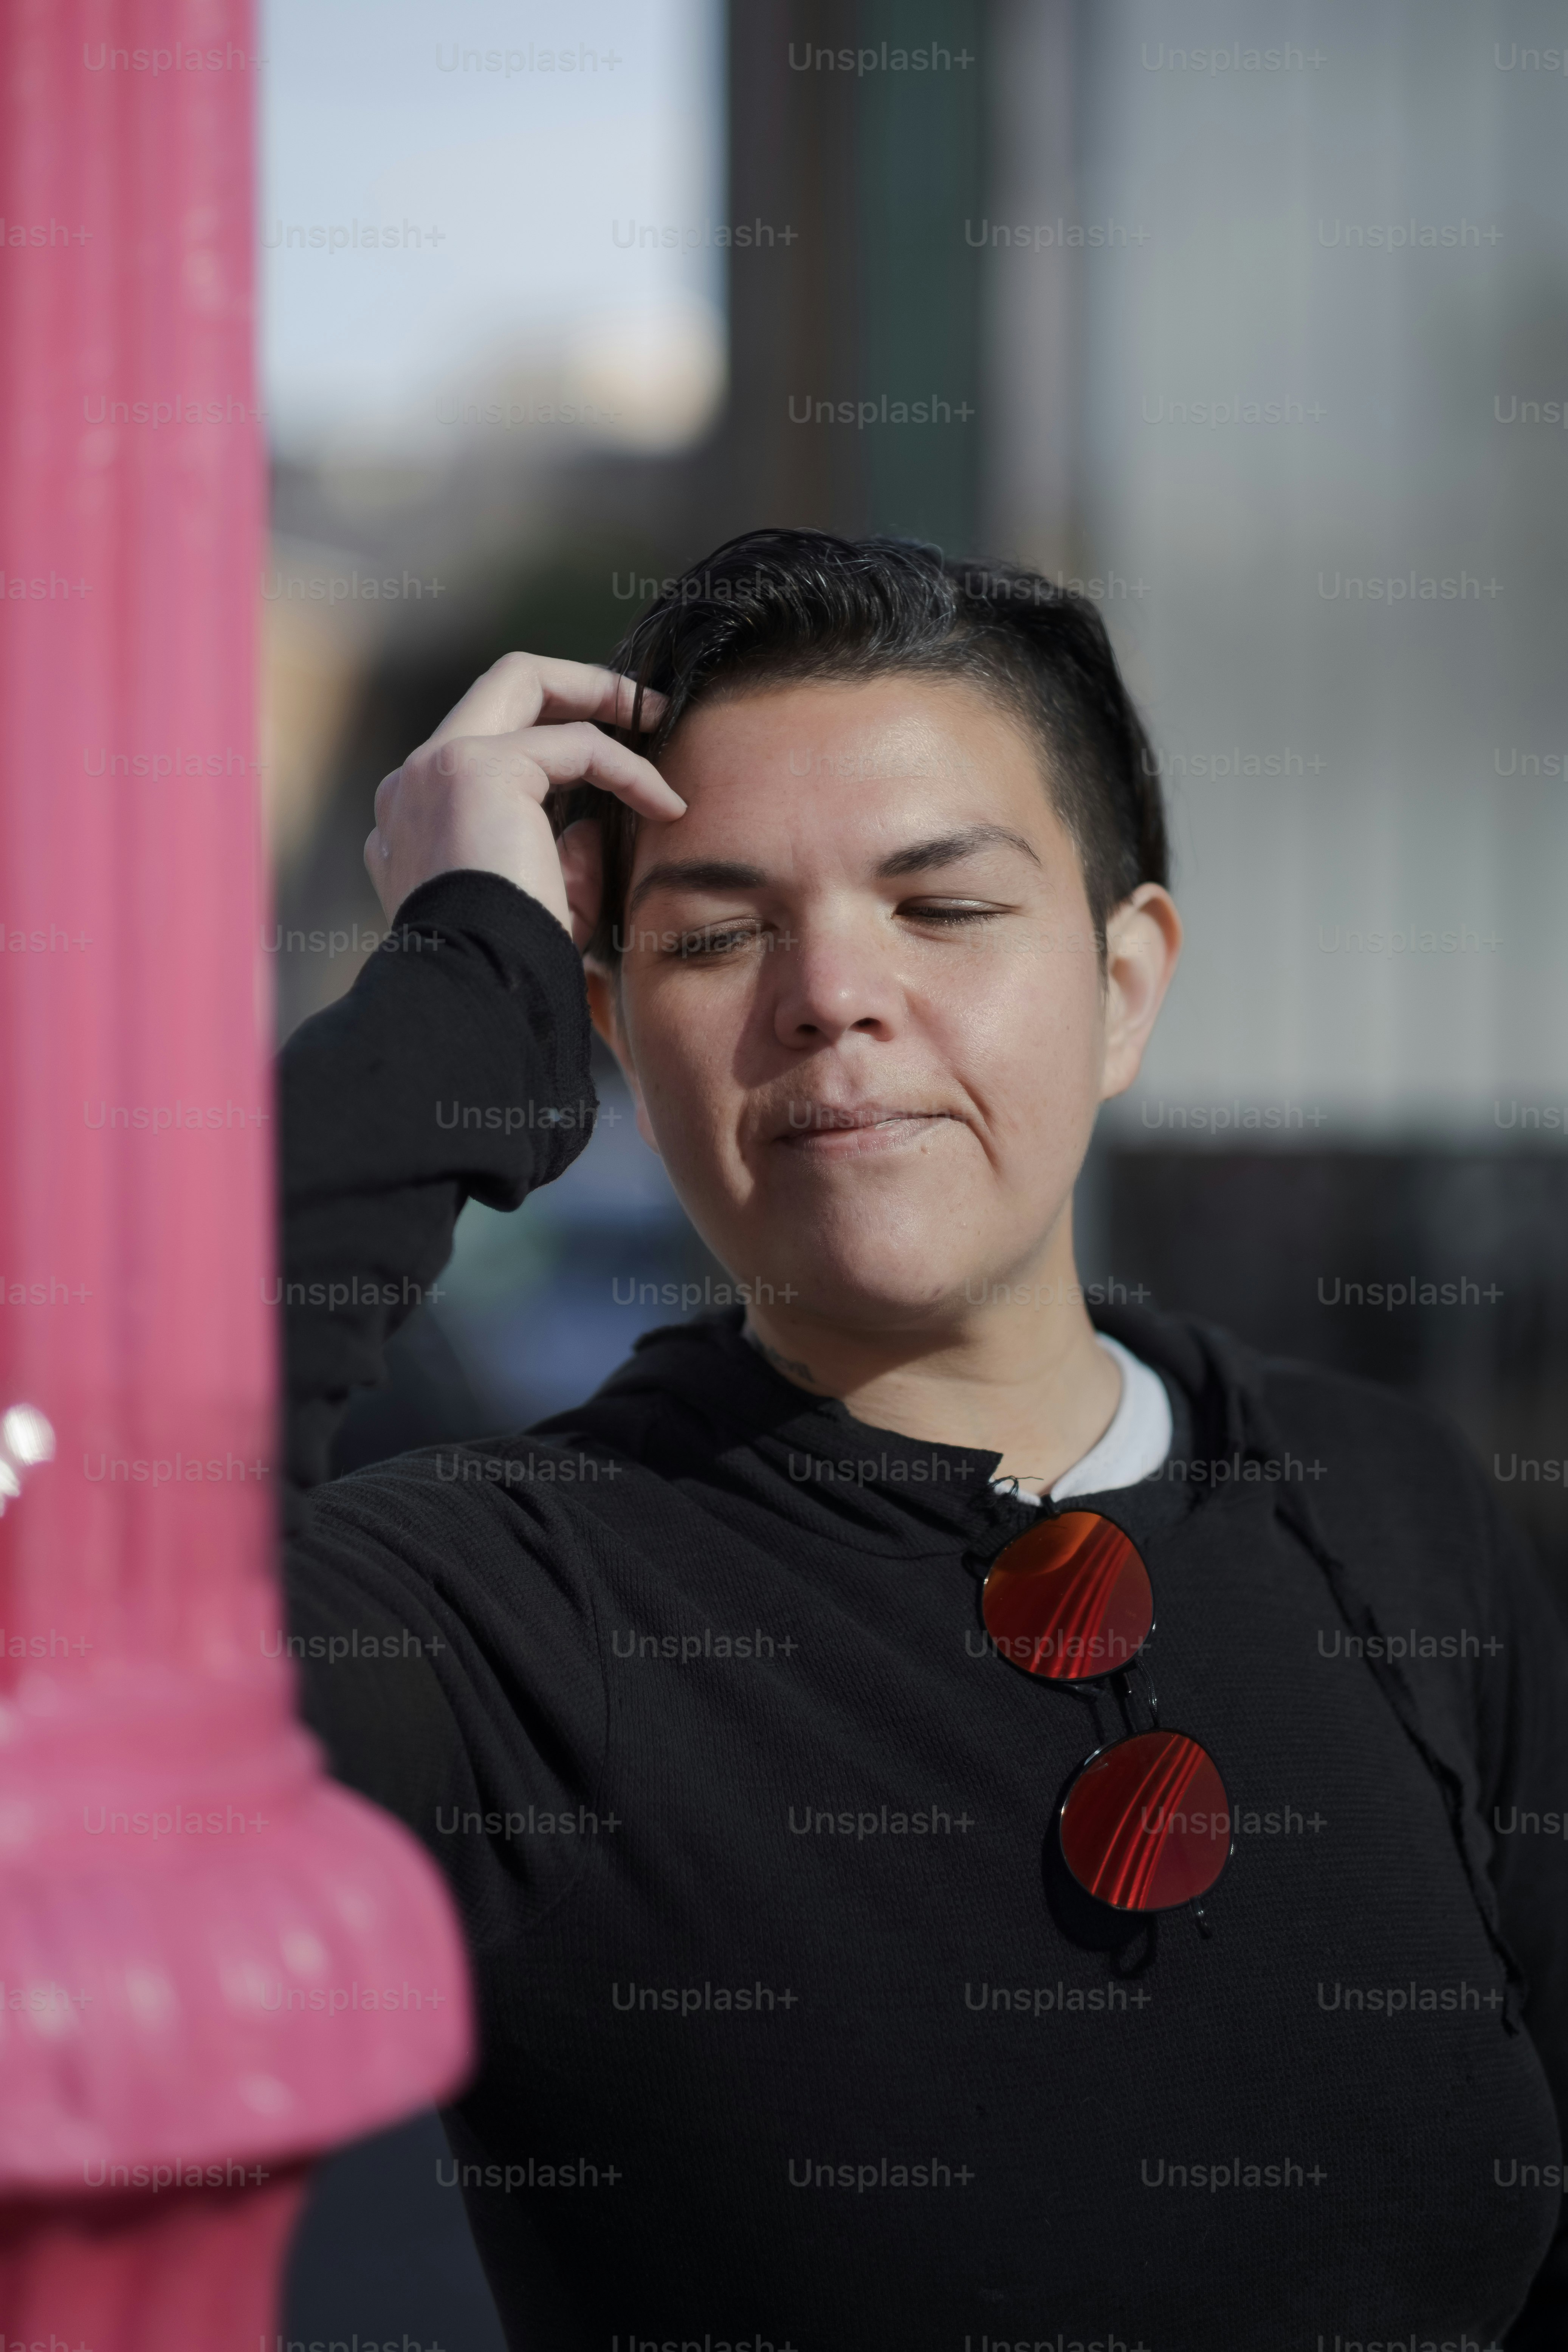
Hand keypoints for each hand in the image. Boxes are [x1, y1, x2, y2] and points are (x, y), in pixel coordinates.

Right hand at [363, 652, 680, 945]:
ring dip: (602, 696)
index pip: (485, 745)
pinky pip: (575, 744)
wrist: (481, 993)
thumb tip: (592, 824)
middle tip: (640, 706)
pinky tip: (667, 806)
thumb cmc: (515, 969)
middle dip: (575, 684)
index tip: (614, 758)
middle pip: (497, 689)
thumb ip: (564, 861)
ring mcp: (437, 768)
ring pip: (523, 681)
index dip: (554, 738)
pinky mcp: (476, 768)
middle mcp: (414, 784)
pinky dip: (629, 768)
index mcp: (418, 821)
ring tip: (660, 719)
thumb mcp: (546, 908)